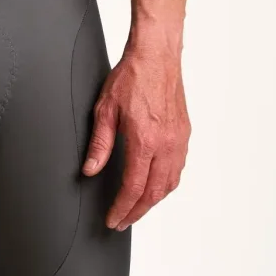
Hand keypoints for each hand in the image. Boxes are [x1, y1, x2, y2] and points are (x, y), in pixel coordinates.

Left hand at [81, 39, 189, 229]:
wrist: (157, 55)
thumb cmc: (132, 75)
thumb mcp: (105, 108)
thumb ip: (100, 142)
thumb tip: (91, 169)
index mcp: (144, 140)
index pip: (133, 188)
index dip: (122, 208)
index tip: (113, 219)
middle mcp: (166, 145)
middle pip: (153, 193)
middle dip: (136, 212)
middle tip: (123, 221)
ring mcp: (178, 140)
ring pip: (169, 185)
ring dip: (153, 201)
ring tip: (137, 208)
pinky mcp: (184, 134)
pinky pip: (178, 169)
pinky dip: (166, 184)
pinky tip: (156, 185)